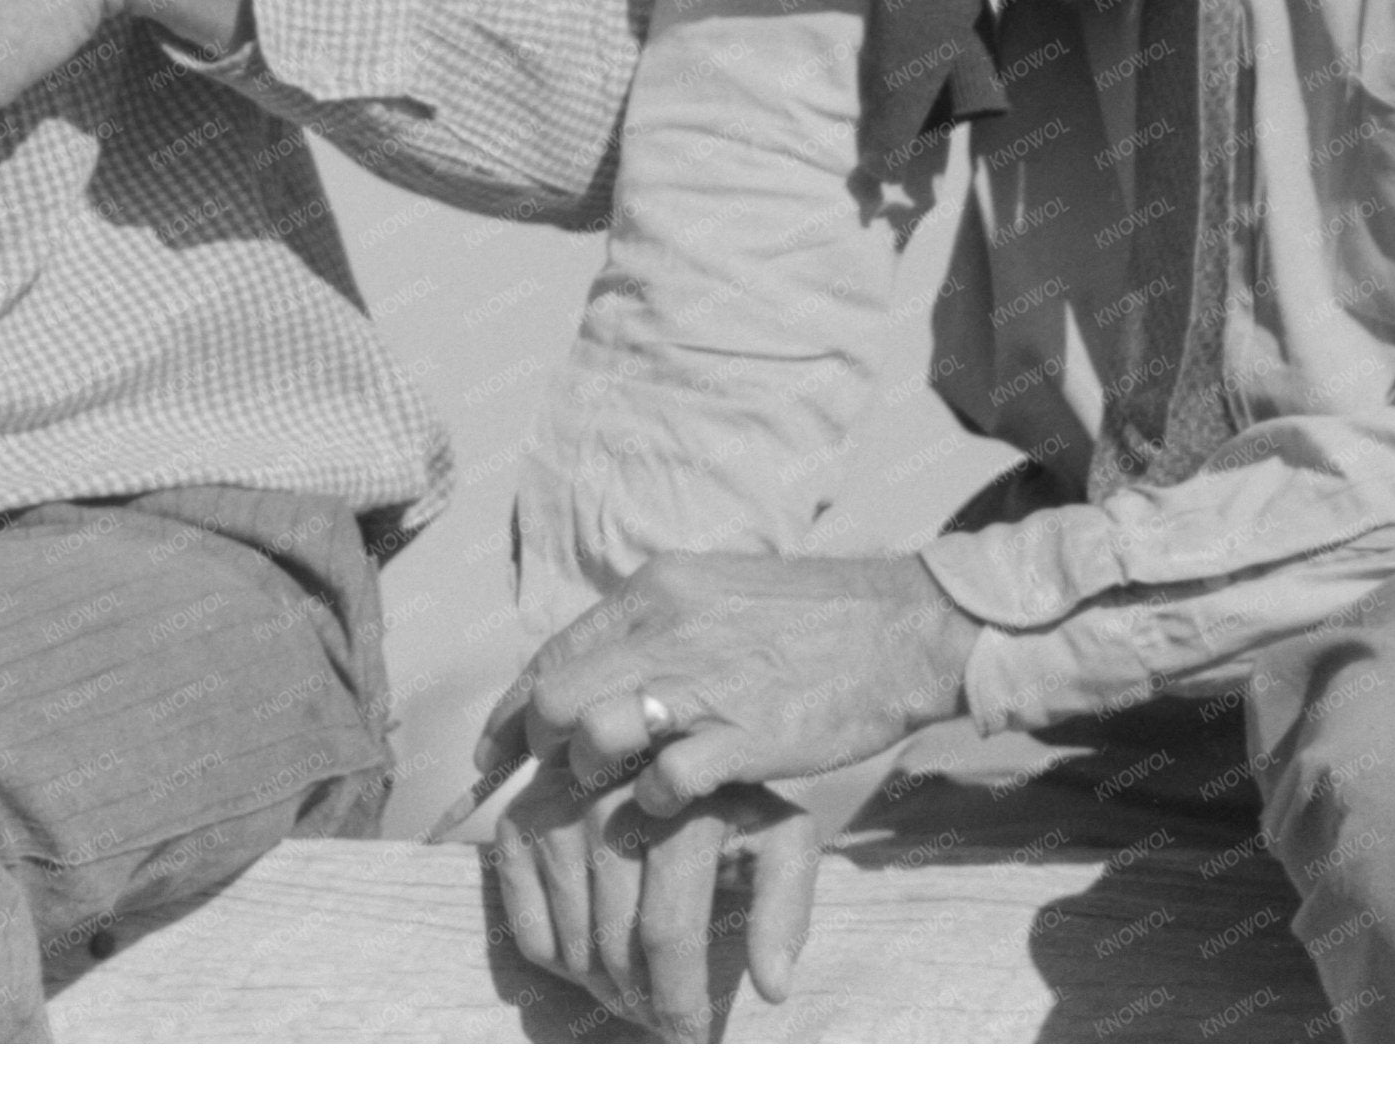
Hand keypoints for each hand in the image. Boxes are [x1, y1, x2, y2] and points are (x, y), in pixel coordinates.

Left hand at [476, 550, 981, 821]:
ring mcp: (706, 682)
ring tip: (615, 794)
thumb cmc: (812, 619)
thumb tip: (595, 673)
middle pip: (556, 697)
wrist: (905, 626)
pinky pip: (663, 783)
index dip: (511, 714)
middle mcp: (668, 626)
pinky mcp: (747, 735)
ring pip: (594, 735)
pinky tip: (671, 806)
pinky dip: (652, 805)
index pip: (552, 654)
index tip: (489, 758)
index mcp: (656, 588)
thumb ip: (655, 628)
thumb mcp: (717, 596)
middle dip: (540, 752)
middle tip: (553, 786)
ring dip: (593, 777)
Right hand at [489, 761, 816, 1040]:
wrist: (660, 753)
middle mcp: (609, 796)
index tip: (690, 1037)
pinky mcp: (517, 823)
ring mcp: (555, 807)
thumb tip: (773, 987)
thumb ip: (784, 909)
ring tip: (638, 982)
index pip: (668, 930)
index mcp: (679, 803)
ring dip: (608, 988)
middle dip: (645, 1001)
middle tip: (663, 1014)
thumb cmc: (727, 808)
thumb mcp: (778, 841)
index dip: (679, 999)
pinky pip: (532, 936)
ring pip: (574, 949)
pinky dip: (564, 964)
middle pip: (617, 947)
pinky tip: (599, 947)